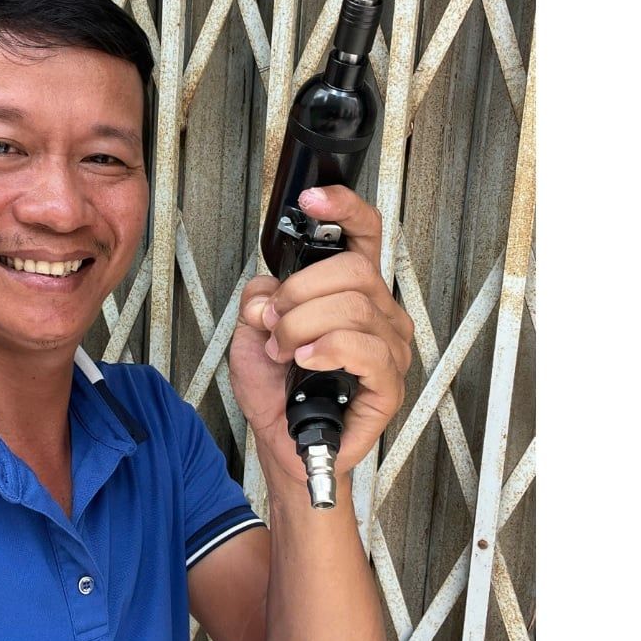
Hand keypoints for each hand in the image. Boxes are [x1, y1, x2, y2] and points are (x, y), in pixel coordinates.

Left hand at [230, 185, 413, 487]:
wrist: (283, 442)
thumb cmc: (275, 388)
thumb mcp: (251, 331)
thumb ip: (259, 300)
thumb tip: (269, 294)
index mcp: (350, 290)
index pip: (363, 235)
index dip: (344, 209)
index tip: (312, 198)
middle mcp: (378, 312)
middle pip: (353, 270)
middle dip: (299, 293)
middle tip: (273, 324)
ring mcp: (389, 347)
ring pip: (354, 307)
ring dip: (303, 326)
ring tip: (283, 351)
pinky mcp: (389, 383)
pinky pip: (365, 349)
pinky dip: (327, 349)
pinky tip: (306, 360)